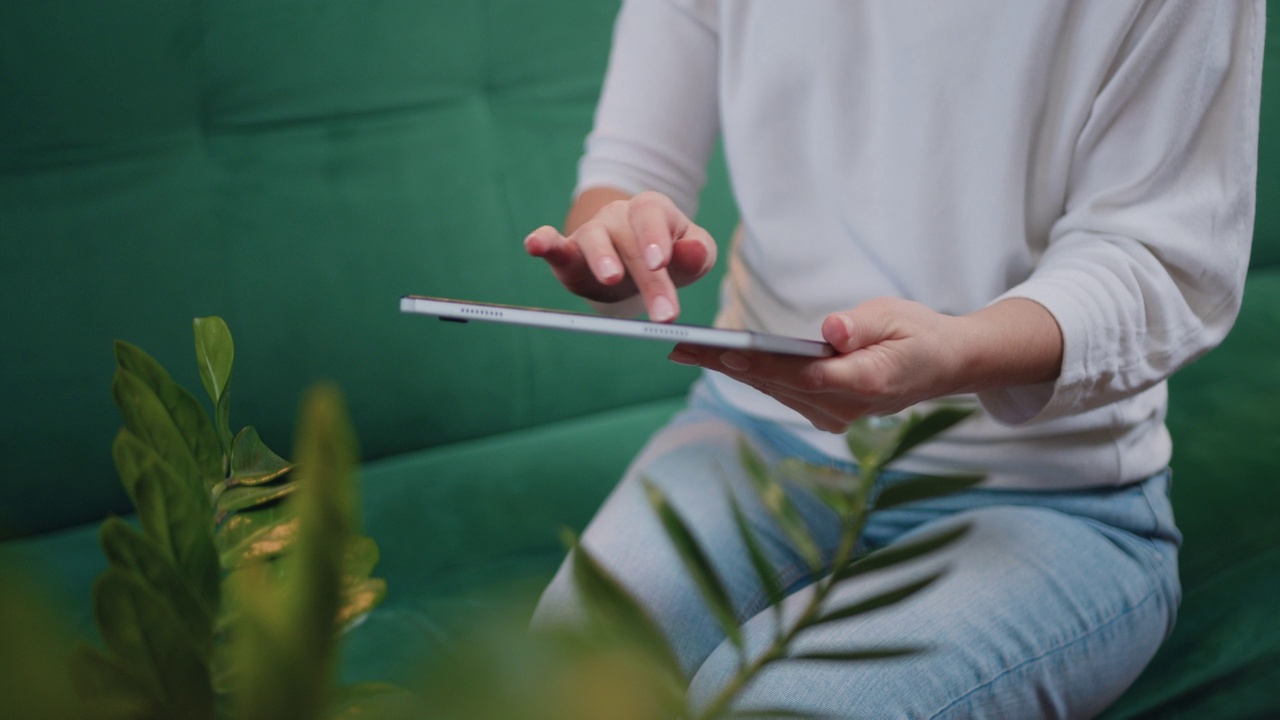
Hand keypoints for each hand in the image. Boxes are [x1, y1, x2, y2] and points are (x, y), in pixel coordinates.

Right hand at [524, 190, 716, 321]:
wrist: (634, 270)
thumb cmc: (668, 259)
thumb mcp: (691, 259)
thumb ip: (697, 254)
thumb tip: (695, 250)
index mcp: (651, 210)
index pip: (653, 216)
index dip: (656, 237)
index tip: (663, 264)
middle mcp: (619, 216)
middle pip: (630, 239)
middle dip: (648, 277)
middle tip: (663, 313)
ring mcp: (591, 233)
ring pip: (593, 238)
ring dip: (602, 258)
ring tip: (612, 278)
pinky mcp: (568, 254)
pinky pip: (554, 244)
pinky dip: (543, 242)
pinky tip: (534, 245)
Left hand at [668, 297, 1062, 432]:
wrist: (946, 366)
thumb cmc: (920, 332)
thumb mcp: (897, 316)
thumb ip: (862, 325)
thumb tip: (832, 330)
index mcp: (866, 382)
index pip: (802, 373)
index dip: (761, 361)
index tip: (723, 349)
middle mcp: (845, 408)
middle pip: (776, 384)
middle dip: (725, 364)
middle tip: (677, 347)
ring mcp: (836, 417)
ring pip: (772, 391)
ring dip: (729, 371)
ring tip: (685, 351)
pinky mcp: (827, 415)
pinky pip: (782, 394)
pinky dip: (750, 377)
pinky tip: (719, 361)